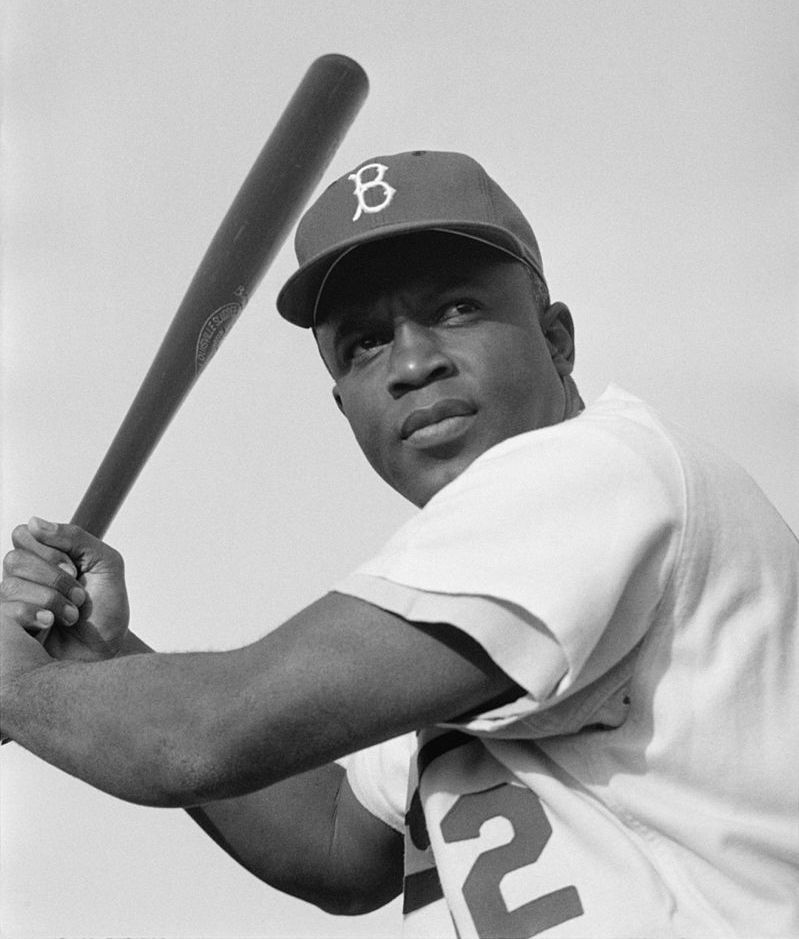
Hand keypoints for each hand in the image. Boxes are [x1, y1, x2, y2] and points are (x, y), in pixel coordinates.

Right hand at [1, 518, 129, 661]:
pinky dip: (35, 614)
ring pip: (11, 584)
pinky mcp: (8, 628)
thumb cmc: (106, 608)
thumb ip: (75, 537)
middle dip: (54, 577)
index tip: (74, 567)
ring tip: (72, 615)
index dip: (49, 549)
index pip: (23, 534)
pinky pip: (6, 610)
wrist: (108, 650)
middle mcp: (23, 578)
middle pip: (15, 559)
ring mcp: (13, 603)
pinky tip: (52, 623)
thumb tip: (34, 521)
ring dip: (51, 599)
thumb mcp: (105, 564)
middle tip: (79, 595)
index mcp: (43, 558)